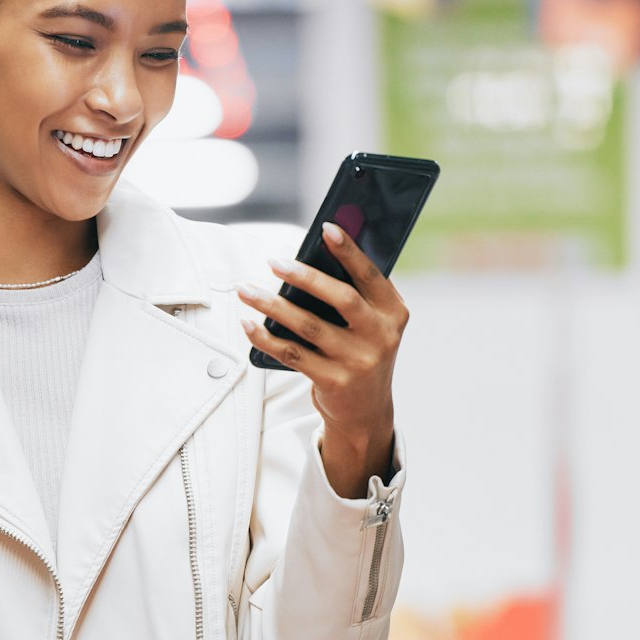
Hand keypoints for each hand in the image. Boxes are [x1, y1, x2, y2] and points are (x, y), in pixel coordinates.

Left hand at [238, 222, 405, 493]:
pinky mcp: (335, 382)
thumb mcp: (370, 324)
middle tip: (272, 262)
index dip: (349, 251)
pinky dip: (266, 338)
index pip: (370, 275)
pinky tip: (248, 324)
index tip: (326, 228)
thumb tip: (309, 258)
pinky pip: (292, 354)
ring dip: (272, 306)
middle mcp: (381, 336)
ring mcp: (359, 361)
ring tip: (245, 290)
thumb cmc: (360, 351)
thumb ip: (352, 294)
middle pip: (340, 298)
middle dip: (304, 276)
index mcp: (393, 312)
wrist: (366, 411)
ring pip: (308, 326)